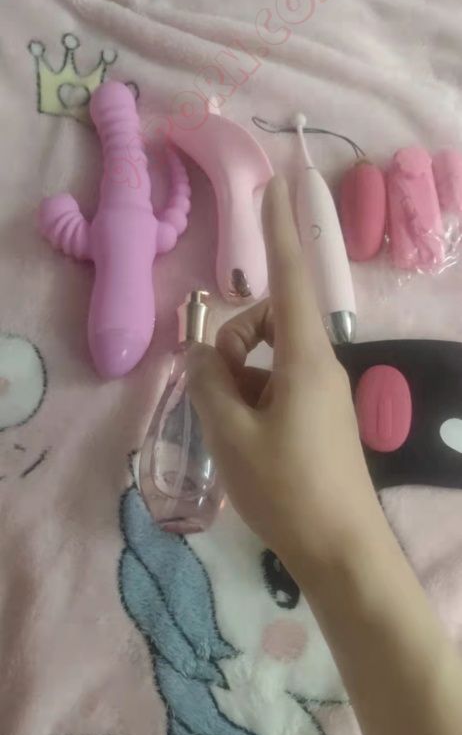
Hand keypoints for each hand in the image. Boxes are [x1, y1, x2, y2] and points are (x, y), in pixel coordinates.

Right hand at [187, 176, 379, 579]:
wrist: (341, 550)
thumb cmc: (288, 490)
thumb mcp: (232, 435)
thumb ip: (209, 383)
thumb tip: (200, 352)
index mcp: (305, 359)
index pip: (290, 279)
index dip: (280, 230)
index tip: (279, 184)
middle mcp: (319, 366)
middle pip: (267, 323)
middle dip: (233, 342)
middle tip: (214, 391)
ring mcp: (321, 393)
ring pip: (267, 360)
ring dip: (237, 379)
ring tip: (229, 429)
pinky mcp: (318, 418)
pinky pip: (276, 387)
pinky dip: (250, 400)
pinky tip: (242, 442)